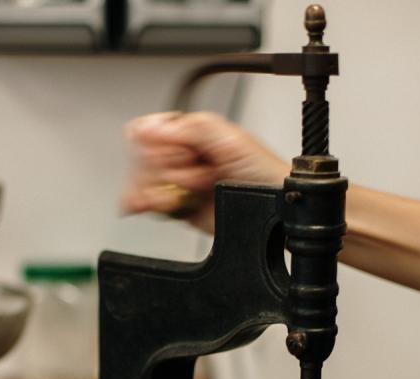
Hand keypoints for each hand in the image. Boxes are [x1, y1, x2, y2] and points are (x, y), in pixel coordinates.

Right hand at [122, 112, 289, 232]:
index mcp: (193, 134)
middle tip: (191, 173)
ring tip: (186, 191)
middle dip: (164, 168)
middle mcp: (184, 156)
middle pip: (145, 157)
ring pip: (144, 181)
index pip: (152, 130)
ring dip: (158, 188)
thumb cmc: (264, 174)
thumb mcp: (231, 140)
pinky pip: (149, 203)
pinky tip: (148, 204)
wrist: (274, 210)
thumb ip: (191, 128)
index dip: (158, 143)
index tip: (176, 153)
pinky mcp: (178, 206)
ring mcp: (180, 182)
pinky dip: (145, 204)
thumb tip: (150, 127)